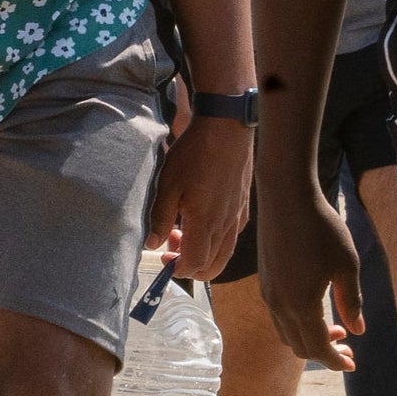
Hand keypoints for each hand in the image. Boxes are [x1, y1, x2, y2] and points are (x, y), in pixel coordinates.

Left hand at [147, 109, 251, 281]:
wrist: (225, 126)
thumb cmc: (194, 153)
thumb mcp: (168, 184)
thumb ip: (160, 219)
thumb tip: (153, 244)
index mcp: (205, 222)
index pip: (195, 264)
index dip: (178, 269)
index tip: (164, 256)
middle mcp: (225, 223)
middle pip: (212, 265)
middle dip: (190, 266)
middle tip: (172, 246)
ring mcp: (237, 214)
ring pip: (225, 251)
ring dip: (205, 253)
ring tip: (185, 232)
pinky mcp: (243, 203)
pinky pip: (234, 234)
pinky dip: (219, 239)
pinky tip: (206, 220)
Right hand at [256, 173, 361, 372]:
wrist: (286, 197)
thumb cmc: (323, 228)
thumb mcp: (347, 264)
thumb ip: (352, 300)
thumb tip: (358, 330)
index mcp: (301, 306)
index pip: (318, 349)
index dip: (336, 361)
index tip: (353, 364)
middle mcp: (279, 306)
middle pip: (300, 347)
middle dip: (325, 353)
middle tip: (348, 347)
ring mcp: (268, 294)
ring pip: (287, 333)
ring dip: (310, 338)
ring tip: (337, 328)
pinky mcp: (265, 281)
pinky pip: (280, 317)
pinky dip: (298, 324)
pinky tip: (315, 308)